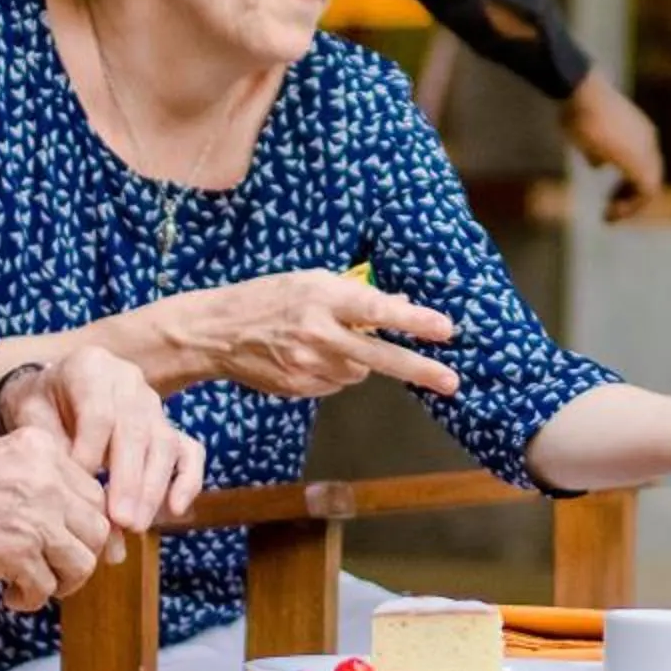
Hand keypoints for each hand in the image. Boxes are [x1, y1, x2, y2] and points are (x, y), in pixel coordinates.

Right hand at [0, 429, 118, 614]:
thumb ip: (37, 480)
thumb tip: (68, 521)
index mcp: (44, 450)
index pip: (93, 494)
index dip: (83, 525)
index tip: (65, 541)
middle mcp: (48, 481)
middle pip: (97, 529)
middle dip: (81, 555)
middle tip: (56, 569)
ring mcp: (35, 518)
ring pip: (82, 562)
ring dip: (64, 582)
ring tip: (36, 585)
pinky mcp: (15, 553)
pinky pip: (45, 588)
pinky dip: (31, 599)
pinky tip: (10, 595)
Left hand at [7, 346, 207, 536]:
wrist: (50, 391)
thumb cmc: (38, 407)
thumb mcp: (30, 419)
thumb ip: (53, 453)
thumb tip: (75, 497)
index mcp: (90, 368)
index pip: (100, 414)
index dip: (91, 454)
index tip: (77, 493)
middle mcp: (129, 381)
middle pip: (137, 430)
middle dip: (130, 480)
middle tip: (121, 520)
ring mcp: (153, 403)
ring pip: (165, 442)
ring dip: (153, 487)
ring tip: (136, 525)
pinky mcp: (167, 425)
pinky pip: (189, 449)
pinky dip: (188, 479)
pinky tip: (176, 509)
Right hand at [191, 269, 461, 399]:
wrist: (218, 332)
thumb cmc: (271, 297)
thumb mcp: (312, 281)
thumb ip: (356, 295)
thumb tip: (402, 306)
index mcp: (322, 297)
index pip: (376, 309)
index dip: (413, 321)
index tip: (444, 329)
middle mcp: (318, 333)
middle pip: (378, 356)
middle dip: (419, 369)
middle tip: (452, 381)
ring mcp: (307, 365)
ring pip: (359, 371)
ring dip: (358, 359)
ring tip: (327, 342)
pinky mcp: (299, 388)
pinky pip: (336, 383)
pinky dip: (334, 372)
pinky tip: (308, 356)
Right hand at [560, 70, 664, 220]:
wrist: (581, 94)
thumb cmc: (578, 107)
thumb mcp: (586, 131)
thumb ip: (596, 149)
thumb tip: (599, 164)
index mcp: (639, 130)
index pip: (642, 163)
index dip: (627, 184)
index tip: (610, 196)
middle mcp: (648, 139)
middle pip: (649, 176)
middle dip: (630, 196)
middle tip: (610, 210)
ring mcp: (646, 150)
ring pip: (650, 186)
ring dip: (630, 205)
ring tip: (610, 216)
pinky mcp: (640, 161)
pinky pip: (646, 192)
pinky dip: (631, 207)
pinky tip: (611, 213)